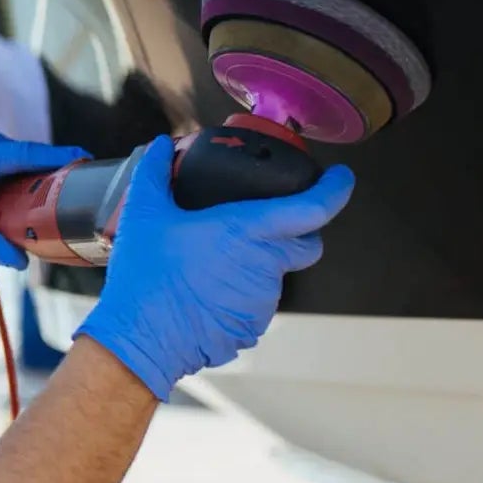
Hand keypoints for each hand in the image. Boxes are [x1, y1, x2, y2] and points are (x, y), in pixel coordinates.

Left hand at [0, 132, 88, 267]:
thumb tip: (22, 261)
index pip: (28, 153)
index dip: (58, 155)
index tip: (85, 158)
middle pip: (36, 156)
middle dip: (64, 167)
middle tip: (94, 183)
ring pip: (33, 161)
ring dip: (54, 174)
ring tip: (84, 189)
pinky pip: (26, 167)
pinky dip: (41, 179)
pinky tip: (59, 195)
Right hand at [76, 135, 354, 399]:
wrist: (141, 337)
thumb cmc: (147, 275)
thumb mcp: (143, 213)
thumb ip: (155, 172)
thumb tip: (160, 146)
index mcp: (247, 230)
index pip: (314, 209)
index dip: (335, 191)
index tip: (341, 179)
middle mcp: (265, 264)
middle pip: (307, 244)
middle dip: (299, 231)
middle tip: (267, 222)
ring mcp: (262, 300)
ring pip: (277, 274)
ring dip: (260, 264)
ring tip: (215, 262)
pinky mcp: (252, 327)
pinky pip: (257, 303)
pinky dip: (242, 293)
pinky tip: (207, 291)